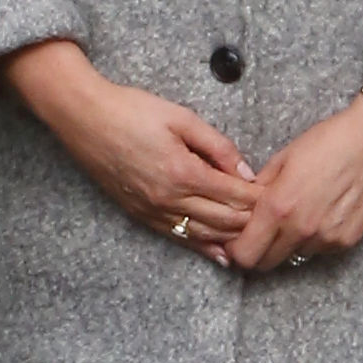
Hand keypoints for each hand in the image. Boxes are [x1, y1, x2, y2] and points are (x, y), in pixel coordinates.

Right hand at [2, 40, 259, 248]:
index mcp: (183, 172)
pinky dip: (203, 246)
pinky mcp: (140, 215)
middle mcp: (168, 199)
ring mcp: (152, 211)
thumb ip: (218, 147)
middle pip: (223, 220)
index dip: (258, 199)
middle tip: (274, 219)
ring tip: (256, 239)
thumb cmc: (132, 110)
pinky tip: (220, 253)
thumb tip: (246, 172)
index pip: (234, 196)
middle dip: (251, 221)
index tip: (278, 196)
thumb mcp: (182, 118)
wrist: (85, 118)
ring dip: (230, 238)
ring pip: (203, 234)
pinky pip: (178, 237)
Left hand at [222, 95, 362, 275]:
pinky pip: (319, 251)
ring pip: (293, 257)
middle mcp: (302, 230)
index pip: (244, 255)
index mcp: (279, 207)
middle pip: (266, 264)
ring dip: (288, 244)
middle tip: (261, 233)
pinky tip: (320, 214)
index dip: (235, 251)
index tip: (236, 241)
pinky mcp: (347, 241)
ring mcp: (326, 239)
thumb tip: (242, 206)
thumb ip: (259, 188)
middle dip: (258, 252)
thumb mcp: (284, 157)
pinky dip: (313, 240)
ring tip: (297, 216)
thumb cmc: (330, 140)